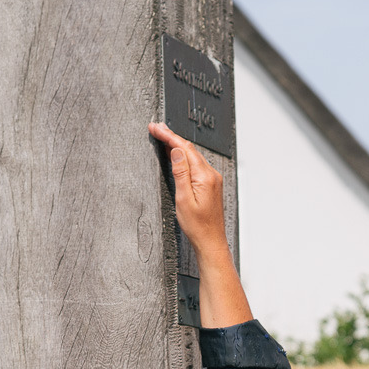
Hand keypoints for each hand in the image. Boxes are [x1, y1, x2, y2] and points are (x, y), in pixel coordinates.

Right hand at [148, 122, 227, 258]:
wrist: (211, 241)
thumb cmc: (197, 226)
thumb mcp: (183, 200)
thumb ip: (180, 173)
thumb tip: (176, 151)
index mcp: (205, 176)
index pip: (184, 149)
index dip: (169, 135)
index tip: (155, 128)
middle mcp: (212, 175)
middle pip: (189, 149)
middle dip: (172, 136)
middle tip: (156, 127)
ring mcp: (213, 179)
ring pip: (193, 156)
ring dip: (178, 145)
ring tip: (163, 136)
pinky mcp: (211, 184)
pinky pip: (196, 164)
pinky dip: (184, 156)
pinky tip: (176, 154)